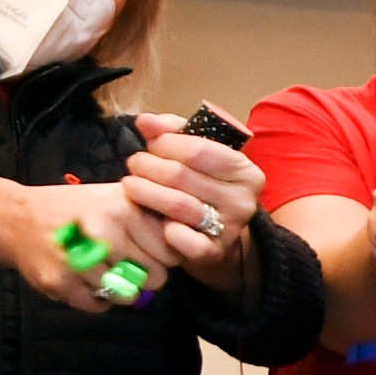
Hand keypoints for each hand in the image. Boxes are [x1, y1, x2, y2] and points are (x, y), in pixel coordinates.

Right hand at [8, 181, 177, 310]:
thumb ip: (154, 220)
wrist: (17, 218)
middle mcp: (105, 230)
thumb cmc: (80, 212)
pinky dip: (95, 299)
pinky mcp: (60, 280)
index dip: (163, 258)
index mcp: (126, 208)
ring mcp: (80, 257)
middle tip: (125, 265)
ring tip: (101, 269)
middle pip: (155, 278)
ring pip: (127, 295)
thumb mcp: (120, 199)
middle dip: (144, 277)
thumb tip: (190, 248)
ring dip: (118, 289)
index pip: (172, 254)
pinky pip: (98, 306)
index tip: (148, 252)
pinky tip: (84, 279)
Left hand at [121, 111, 262, 270]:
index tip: (152, 144)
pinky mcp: (214, 252)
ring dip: (144, 192)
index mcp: (245, 171)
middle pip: (182, 175)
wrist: (219, 235)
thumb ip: (173, 132)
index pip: (198, 149)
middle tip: (134, 164)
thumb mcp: (198, 155)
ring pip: (178, 205)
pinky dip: (166, 231)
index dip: (165, 143)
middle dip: (148, 166)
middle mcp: (243, 200)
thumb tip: (146, 121)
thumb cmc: (204, 186)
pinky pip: (185, 240)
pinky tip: (154, 220)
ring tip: (130, 185)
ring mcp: (231, 228)